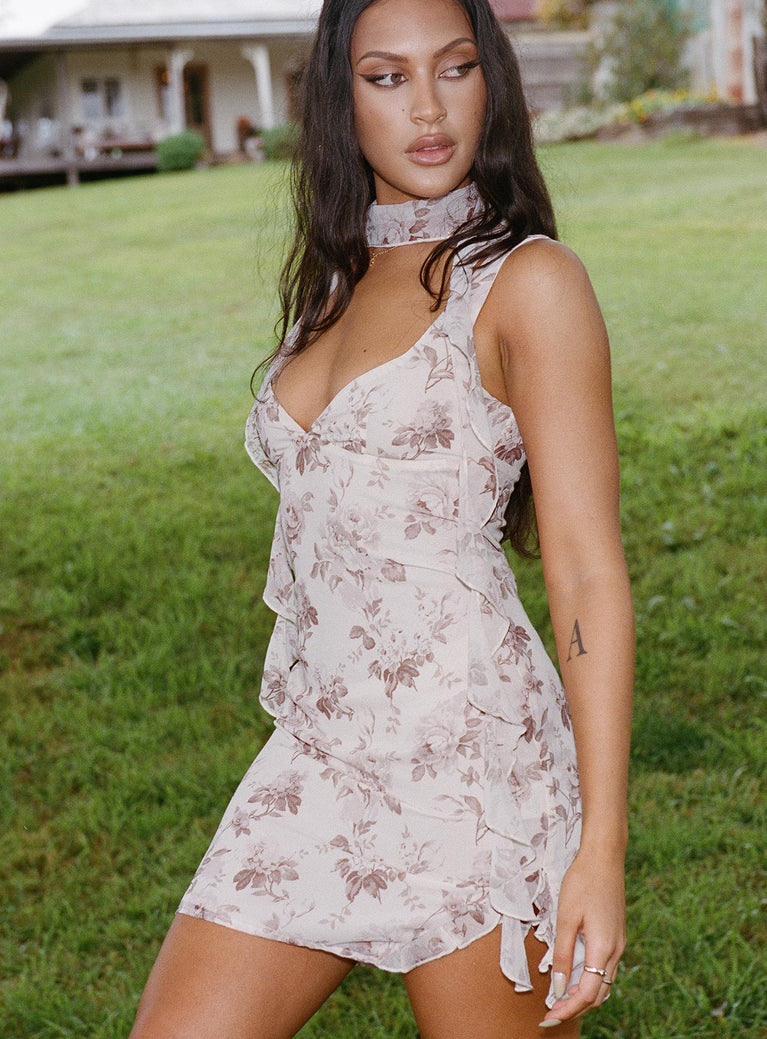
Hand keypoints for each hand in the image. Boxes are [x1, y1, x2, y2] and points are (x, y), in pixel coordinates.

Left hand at [539, 847, 625, 1027]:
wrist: (604, 857)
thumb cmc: (583, 882)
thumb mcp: (566, 918)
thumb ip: (563, 954)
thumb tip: (559, 987)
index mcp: (603, 949)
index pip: (587, 994)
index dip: (568, 1009)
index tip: (549, 1017)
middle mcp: (615, 951)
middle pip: (598, 994)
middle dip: (575, 1008)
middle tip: (550, 1014)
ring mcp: (618, 944)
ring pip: (602, 983)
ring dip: (582, 996)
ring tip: (559, 1000)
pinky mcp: (615, 936)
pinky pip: (604, 968)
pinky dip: (589, 980)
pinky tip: (573, 977)